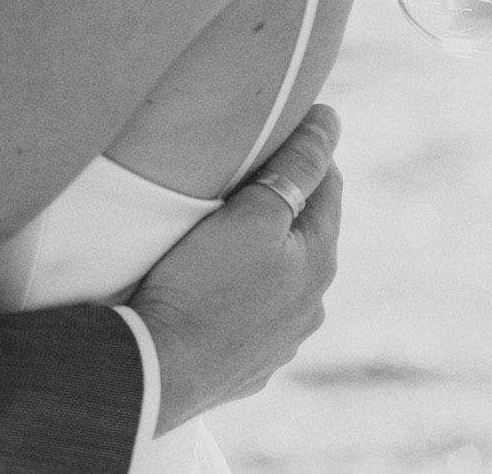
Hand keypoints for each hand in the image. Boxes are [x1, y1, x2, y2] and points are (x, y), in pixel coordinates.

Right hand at [132, 104, 341, 434]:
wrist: (160, 370)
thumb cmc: (204, 283)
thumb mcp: (253, 213)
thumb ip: (296, 166)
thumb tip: (331, 121)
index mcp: (319, 261)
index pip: (329, 184)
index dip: (306, 148)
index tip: (276, 123)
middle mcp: (312, 304)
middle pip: (304, 230)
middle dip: (282, 198)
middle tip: (240, 169)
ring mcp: (282, 339)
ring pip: (280, 273)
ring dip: (262, 247)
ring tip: (222, 226)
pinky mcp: (251, 362)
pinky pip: (254, 310)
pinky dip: (242, 287)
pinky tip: (214, 282)